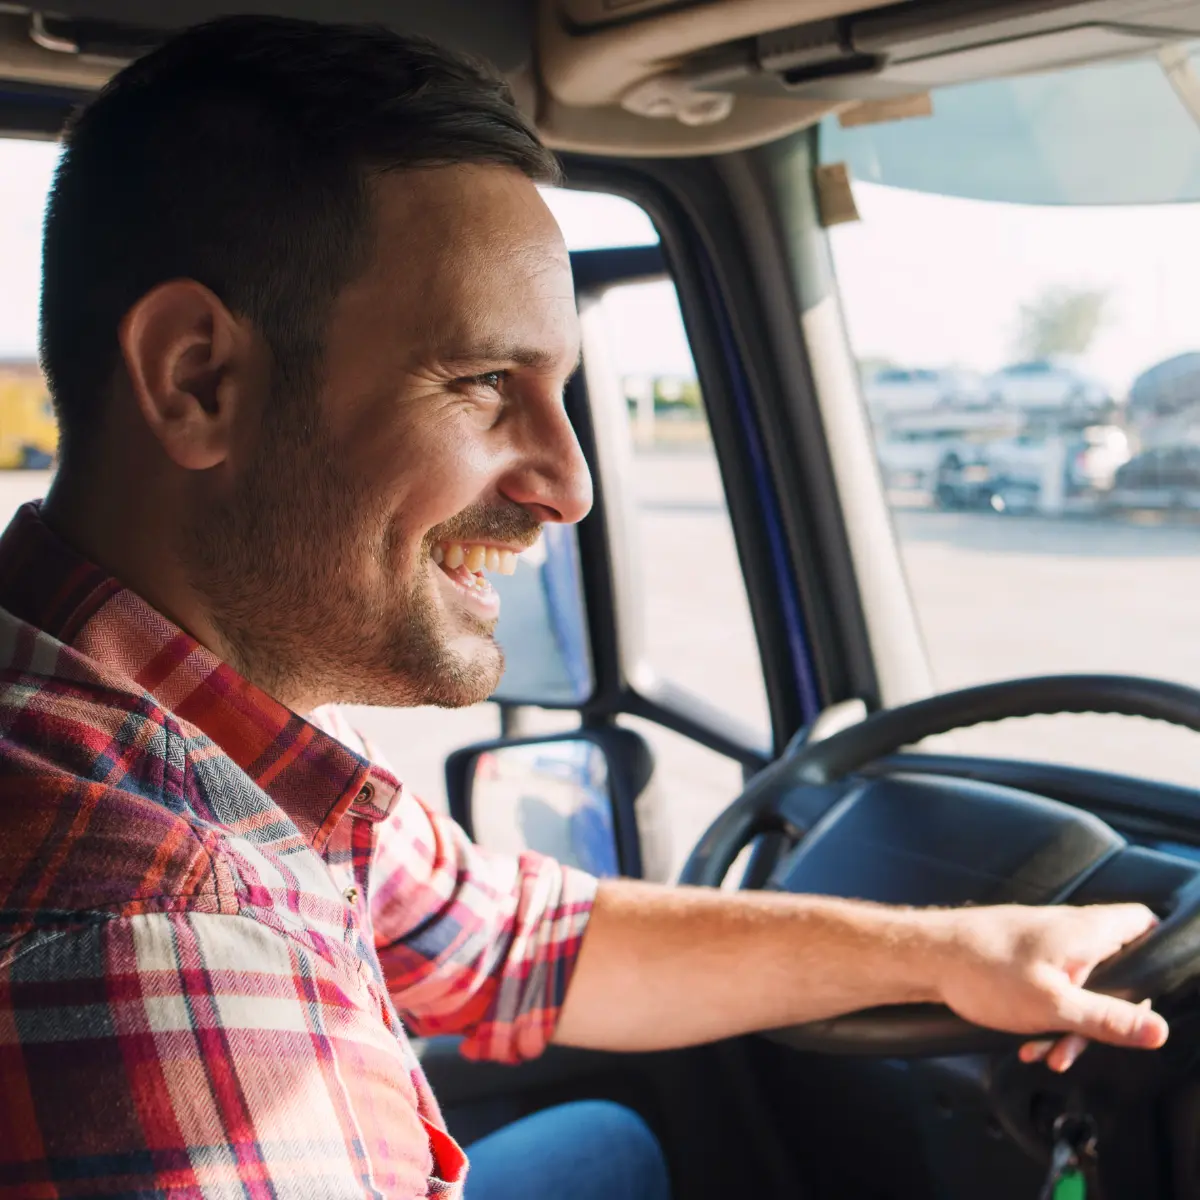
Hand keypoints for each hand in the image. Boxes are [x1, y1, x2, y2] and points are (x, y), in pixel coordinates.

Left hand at [930, 902, 1168, 1071]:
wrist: (924, 956)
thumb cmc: (983, 970)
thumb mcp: (1055, 1006)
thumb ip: (1108, 1019)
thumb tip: (1158, 1030)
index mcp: (1086, 931)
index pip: (1143, 923)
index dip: (1155, 954)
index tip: (1147, 994)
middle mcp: (1067, 930)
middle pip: (1113, 969)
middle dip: (1104, 1014)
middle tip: (1085, 1042)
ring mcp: (1042, 941)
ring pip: (1077, 985)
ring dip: (1068, 1023)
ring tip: (1047, 1052)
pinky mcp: (1020, 955)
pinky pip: (1048, 986)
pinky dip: (1044, 1014)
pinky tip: (1028, 1041)